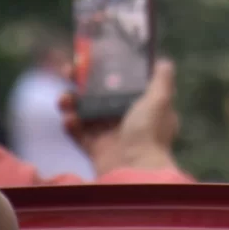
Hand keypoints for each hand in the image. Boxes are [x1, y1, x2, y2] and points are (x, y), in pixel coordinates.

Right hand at [60, 59, 179, 176]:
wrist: (134, 171)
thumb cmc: (149, 132)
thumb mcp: (160, 100)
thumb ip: (162, 79)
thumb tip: (164, 61)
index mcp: (146, 104)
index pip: (127, 82)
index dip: (111, 71)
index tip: (95, 58)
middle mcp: (130, 118)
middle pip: (103, 95)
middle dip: (85, 83)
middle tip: (70, 72)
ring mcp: (113, 134)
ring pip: (88, 112)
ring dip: (74, 102)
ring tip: (64, 98)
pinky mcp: (97, 150)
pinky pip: (80, 134)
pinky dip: (72, 125)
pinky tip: (67, 119)